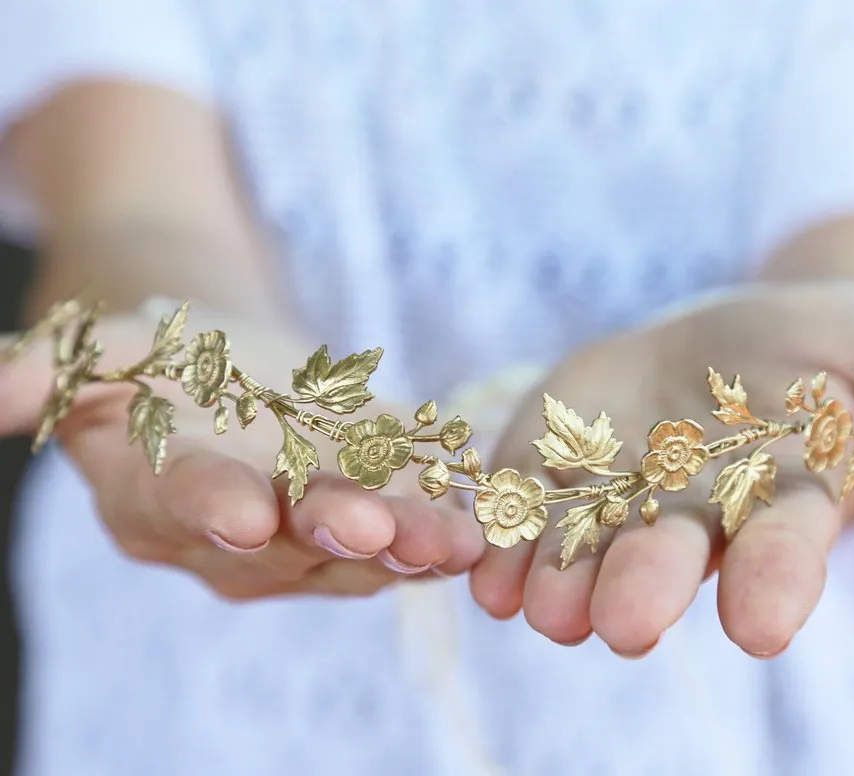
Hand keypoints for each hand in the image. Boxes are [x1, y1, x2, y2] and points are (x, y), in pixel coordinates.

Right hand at [0, 300, 482, 599]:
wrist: (226, 367)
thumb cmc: (157, 356)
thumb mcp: (97, 348)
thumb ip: (47, 369)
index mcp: (157, 496)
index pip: (179, 507)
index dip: (210, 510)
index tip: (244, 515)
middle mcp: (234, 534)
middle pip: (283, 540)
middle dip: (330, 534)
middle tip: (375, 531)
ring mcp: (305, 530)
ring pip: (355, 546)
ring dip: (405, 545)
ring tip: (452, 541)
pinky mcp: (367, 510)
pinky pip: (405, 525)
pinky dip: (443, 524)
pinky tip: (482, 523)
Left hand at [469, 281, 853, 656]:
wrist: (735, 341)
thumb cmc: (833, 358)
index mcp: (781, 498)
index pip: (786, 548)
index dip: (778, 583)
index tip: (762, 627)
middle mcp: (695, 514)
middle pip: (669, 556)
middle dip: (647, 588)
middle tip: (624, 628)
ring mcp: (618, 495)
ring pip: (583, 547)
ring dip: (558, 579)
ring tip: (540, 608)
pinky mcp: (554, 463)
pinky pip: (521, 504)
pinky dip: (502, 537)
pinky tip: (481, 567)